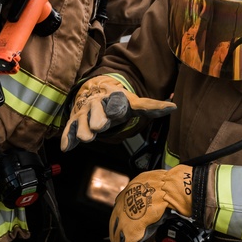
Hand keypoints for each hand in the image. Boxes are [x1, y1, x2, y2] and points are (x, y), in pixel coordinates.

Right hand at [61, 75, 175, 151]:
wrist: (95, 94)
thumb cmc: (119, 103)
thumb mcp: (135, 104)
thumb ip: (152, 107)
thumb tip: (174, 106)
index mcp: (113, 98)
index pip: (115, 101)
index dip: (116, 106)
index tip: (117, 112)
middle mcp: (97, 104)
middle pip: (96, 110)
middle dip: (98, 118)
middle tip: (101, 126)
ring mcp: (84, 113)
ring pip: (82, 121)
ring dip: (84, 130)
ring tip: (89, 138)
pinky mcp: (74, 122)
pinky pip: (69, 130)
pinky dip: (67, 138)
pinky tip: (67, 148)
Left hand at [110, 165, 193, 241]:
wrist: (166, 188)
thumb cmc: (162, 183)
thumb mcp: (148, 183)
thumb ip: (145, 190)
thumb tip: (152, 191)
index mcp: (125, 194)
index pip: (119, 211)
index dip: (119, 221)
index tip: (119, 226)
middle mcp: (121, 207)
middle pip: (114, 224)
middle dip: (115, 234)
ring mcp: (125, 220)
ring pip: (118, 237)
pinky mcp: (132, 232)